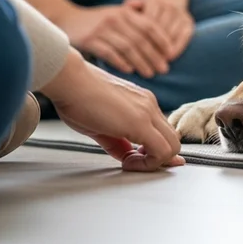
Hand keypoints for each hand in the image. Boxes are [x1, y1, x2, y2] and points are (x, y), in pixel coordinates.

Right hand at [42, 50, 183, 171]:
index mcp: (142, 102)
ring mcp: (148, 111)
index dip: (156, 151)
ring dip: (154, 162)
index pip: (163, 131)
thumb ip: (117, 140)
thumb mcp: (100, 124)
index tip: (139, 160)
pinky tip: (127, 161)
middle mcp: (149, 105)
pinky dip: (149, 163)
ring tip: (129, 162)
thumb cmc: (77, 97)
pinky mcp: (140, 121)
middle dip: (157, 159)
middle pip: (172, 140)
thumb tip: (126, 154)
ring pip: (172, 146)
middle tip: (133, 163)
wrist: (69, 80)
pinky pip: (161, 150)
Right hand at [57, 3, 174, 77]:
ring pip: (127, 47)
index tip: (171, 54)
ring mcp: (102, 29)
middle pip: (140, 39)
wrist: (68, 19)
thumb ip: (136, 25)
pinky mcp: (89, 39)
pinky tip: (130, 70)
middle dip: (154, 55)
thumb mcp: (118, 16)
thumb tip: (159, 44)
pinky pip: (109, 52)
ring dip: (140, 61)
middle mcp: (116, 18)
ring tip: (150, 73)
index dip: (162, 40)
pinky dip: (121, 62)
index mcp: (126, 12)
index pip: (149, 25)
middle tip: (164, 69)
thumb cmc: (97, 22)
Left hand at [125, 0, 194, 61]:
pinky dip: (178, 48)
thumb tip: (127, 5)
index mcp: (154, 1)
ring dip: (164, 49)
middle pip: (160, 29)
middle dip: (152, 45)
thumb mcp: (136, 6)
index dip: (141, 36)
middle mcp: (169, 6)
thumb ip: (131, 6)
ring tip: (155, 62)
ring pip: (171, 34)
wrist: (168, 3)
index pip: (147, 21)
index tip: (133, 49)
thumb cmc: (146, 10)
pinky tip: (170, 57)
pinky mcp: (189, 23)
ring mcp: (181, 14)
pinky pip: (184, 37)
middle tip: (144, 60)